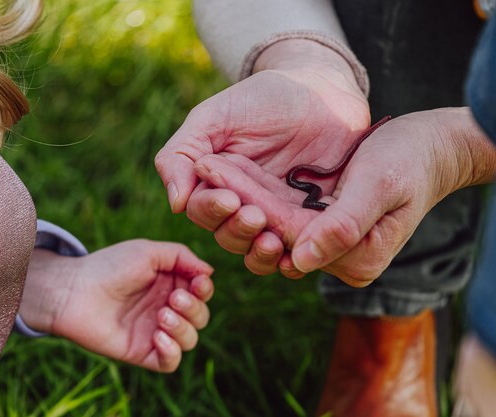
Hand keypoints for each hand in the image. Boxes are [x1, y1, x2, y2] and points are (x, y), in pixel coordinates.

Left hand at [19, 240, 213, 371]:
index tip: (196, 284)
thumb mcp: (149, 252)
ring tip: (162, 315)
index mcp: (170, 284)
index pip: (202, 293)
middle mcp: (165, 308)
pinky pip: (170, 362)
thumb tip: (209, 273)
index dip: (204, 290)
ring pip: (191, 340)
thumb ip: (183, 257)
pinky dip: (172, 351)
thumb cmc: (110, 266)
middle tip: (172, 299)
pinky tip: (158, 336)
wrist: (74, 291)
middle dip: (194, 308)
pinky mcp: (142, 352)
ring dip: (184, 328)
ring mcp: (154, 331)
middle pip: (201, 317)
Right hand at [155, 39, 369, 271]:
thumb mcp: (215, 117)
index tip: (229, 199)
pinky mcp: (310, 224)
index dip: (211, 209)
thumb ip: (183, 153)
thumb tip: (175, 204)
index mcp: (214, 185)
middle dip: (239, 230)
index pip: (202, 210)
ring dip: (262, 252)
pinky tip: (302, 251)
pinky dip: (297, 257)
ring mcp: (276, 218)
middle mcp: (242, 207)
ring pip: (259, 251)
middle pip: (229, 236)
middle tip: (255, 216)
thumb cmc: (263, 99)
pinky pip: (300, 249)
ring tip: (273, 241)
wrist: (320, 92)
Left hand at [194, 108, 495, 285]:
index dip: (251, 204)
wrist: (432, 148)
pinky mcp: (326, 226)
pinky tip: (232, 168)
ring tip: (207, 164)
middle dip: (238, 198)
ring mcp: (333, 244)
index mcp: (357, 260)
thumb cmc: (411, 162)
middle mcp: (341, 260)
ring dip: (242, 194)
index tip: (214, 176)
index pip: (292, 234)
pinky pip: (284, 210)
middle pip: (277, 231)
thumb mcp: (380, 186)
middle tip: (202, 165)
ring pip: (275, 220)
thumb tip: (300, 259)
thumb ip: (344, 225)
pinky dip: (259, 189)